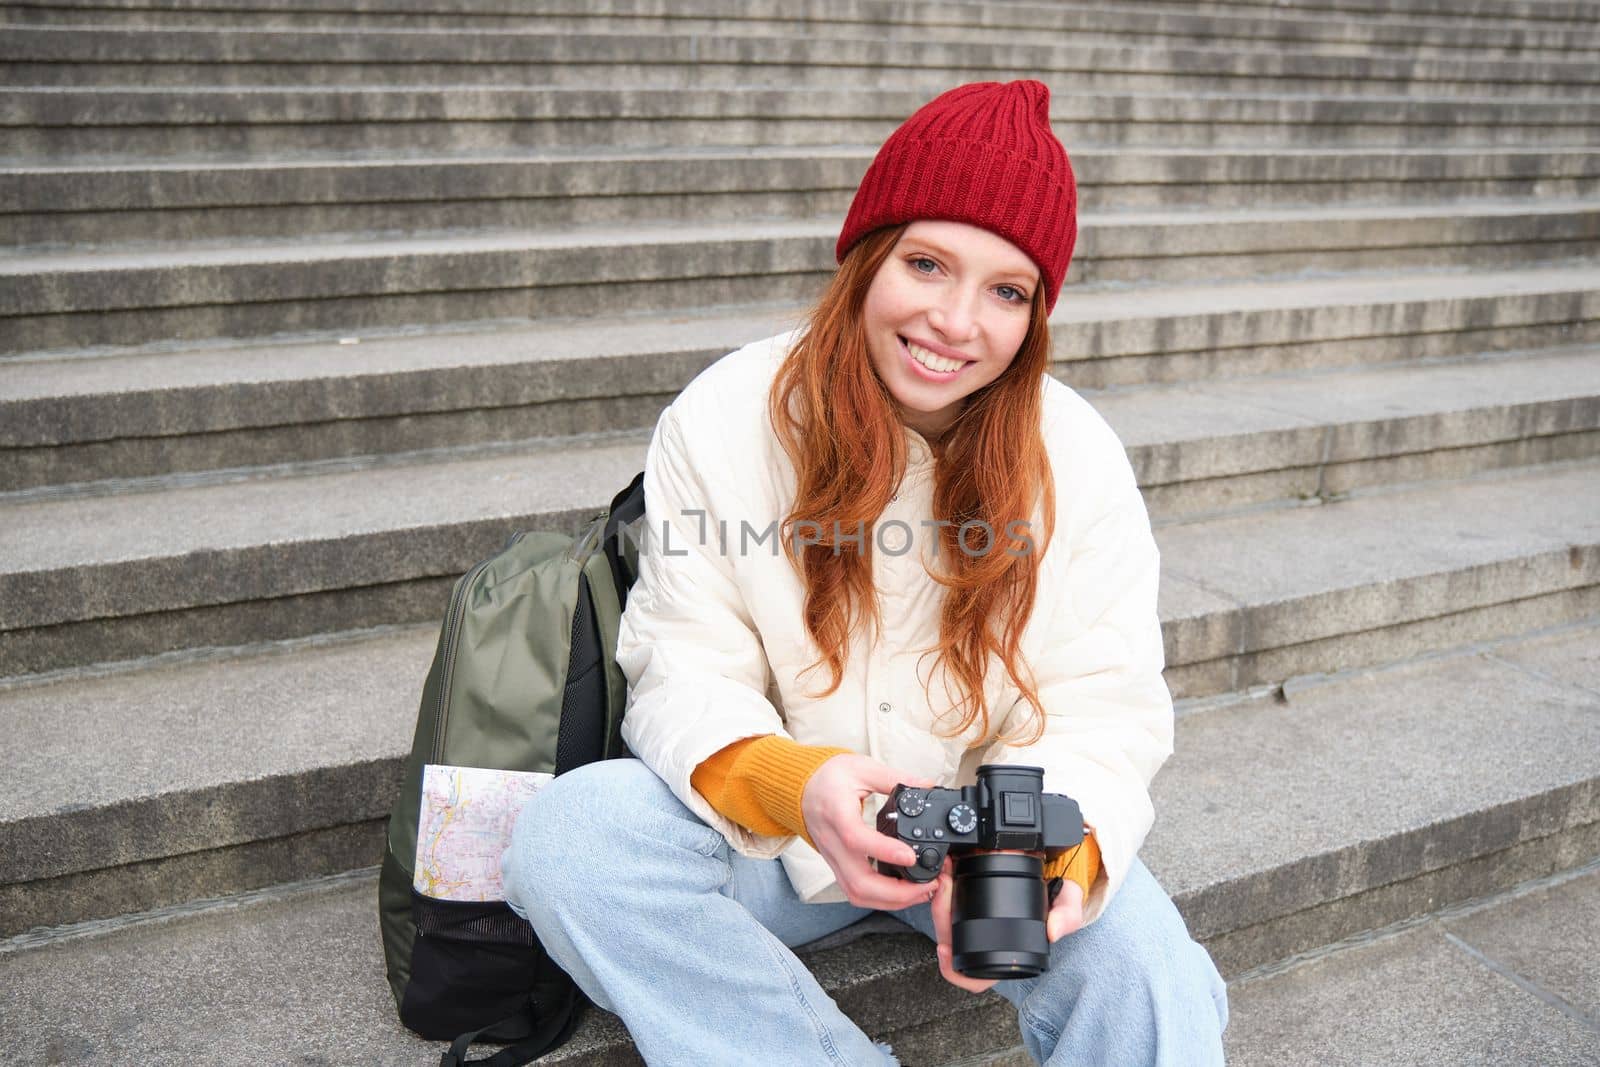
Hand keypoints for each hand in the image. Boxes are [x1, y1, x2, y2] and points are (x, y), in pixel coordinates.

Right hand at [801, 754, 938, 910]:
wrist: (802, 788)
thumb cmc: (828, 777)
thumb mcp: (860, 767)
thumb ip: (893, 777)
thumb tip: (926, 784)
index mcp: (836, 813)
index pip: (856, 839)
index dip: (884, 851)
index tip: (910, 856)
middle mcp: (833, 842)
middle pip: (858, 882)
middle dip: (896, 892)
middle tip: (926, 885)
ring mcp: (834, 859)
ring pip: (857, 893)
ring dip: (891, 900)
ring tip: (921, 892)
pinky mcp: (838, 866)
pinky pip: (856, 892)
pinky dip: (881, 899)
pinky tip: (902, 891)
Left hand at [931, 858, 1085, 992]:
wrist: (1054, 872)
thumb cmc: (1058, 897)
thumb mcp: (1068, 903)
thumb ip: (1067, 916)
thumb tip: (1053, 932)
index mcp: (1005, 955)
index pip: (974, 977)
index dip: (954, 970)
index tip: (945, 948)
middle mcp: (986, 941)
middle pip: (951, 942)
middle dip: (941, 915)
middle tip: (944, 889)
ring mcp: (974, 923)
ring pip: (945, 922)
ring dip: (939, 899)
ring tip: (944, 877)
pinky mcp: (968, 901)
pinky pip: (947, 903)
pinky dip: (943, 889)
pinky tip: (946, 873)